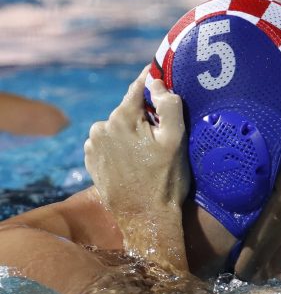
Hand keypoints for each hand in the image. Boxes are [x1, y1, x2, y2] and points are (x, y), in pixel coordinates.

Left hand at [84, 66, 190, 273]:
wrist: (145, 219)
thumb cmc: (165, 180)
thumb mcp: (176, 141)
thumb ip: (168, 105)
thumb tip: (157, 83)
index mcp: (122, 118)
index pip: (138, 87)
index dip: (152, 81)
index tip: (162, 75)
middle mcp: (101, 127)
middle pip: (128, 109)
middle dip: (146, 115)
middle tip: (164, 133)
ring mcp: (93, 145)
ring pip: (118, 126)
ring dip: (132, 132)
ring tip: (149, 152)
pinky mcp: (91, 160)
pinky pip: (109, 142)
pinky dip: (121, 146)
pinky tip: (135, 162)